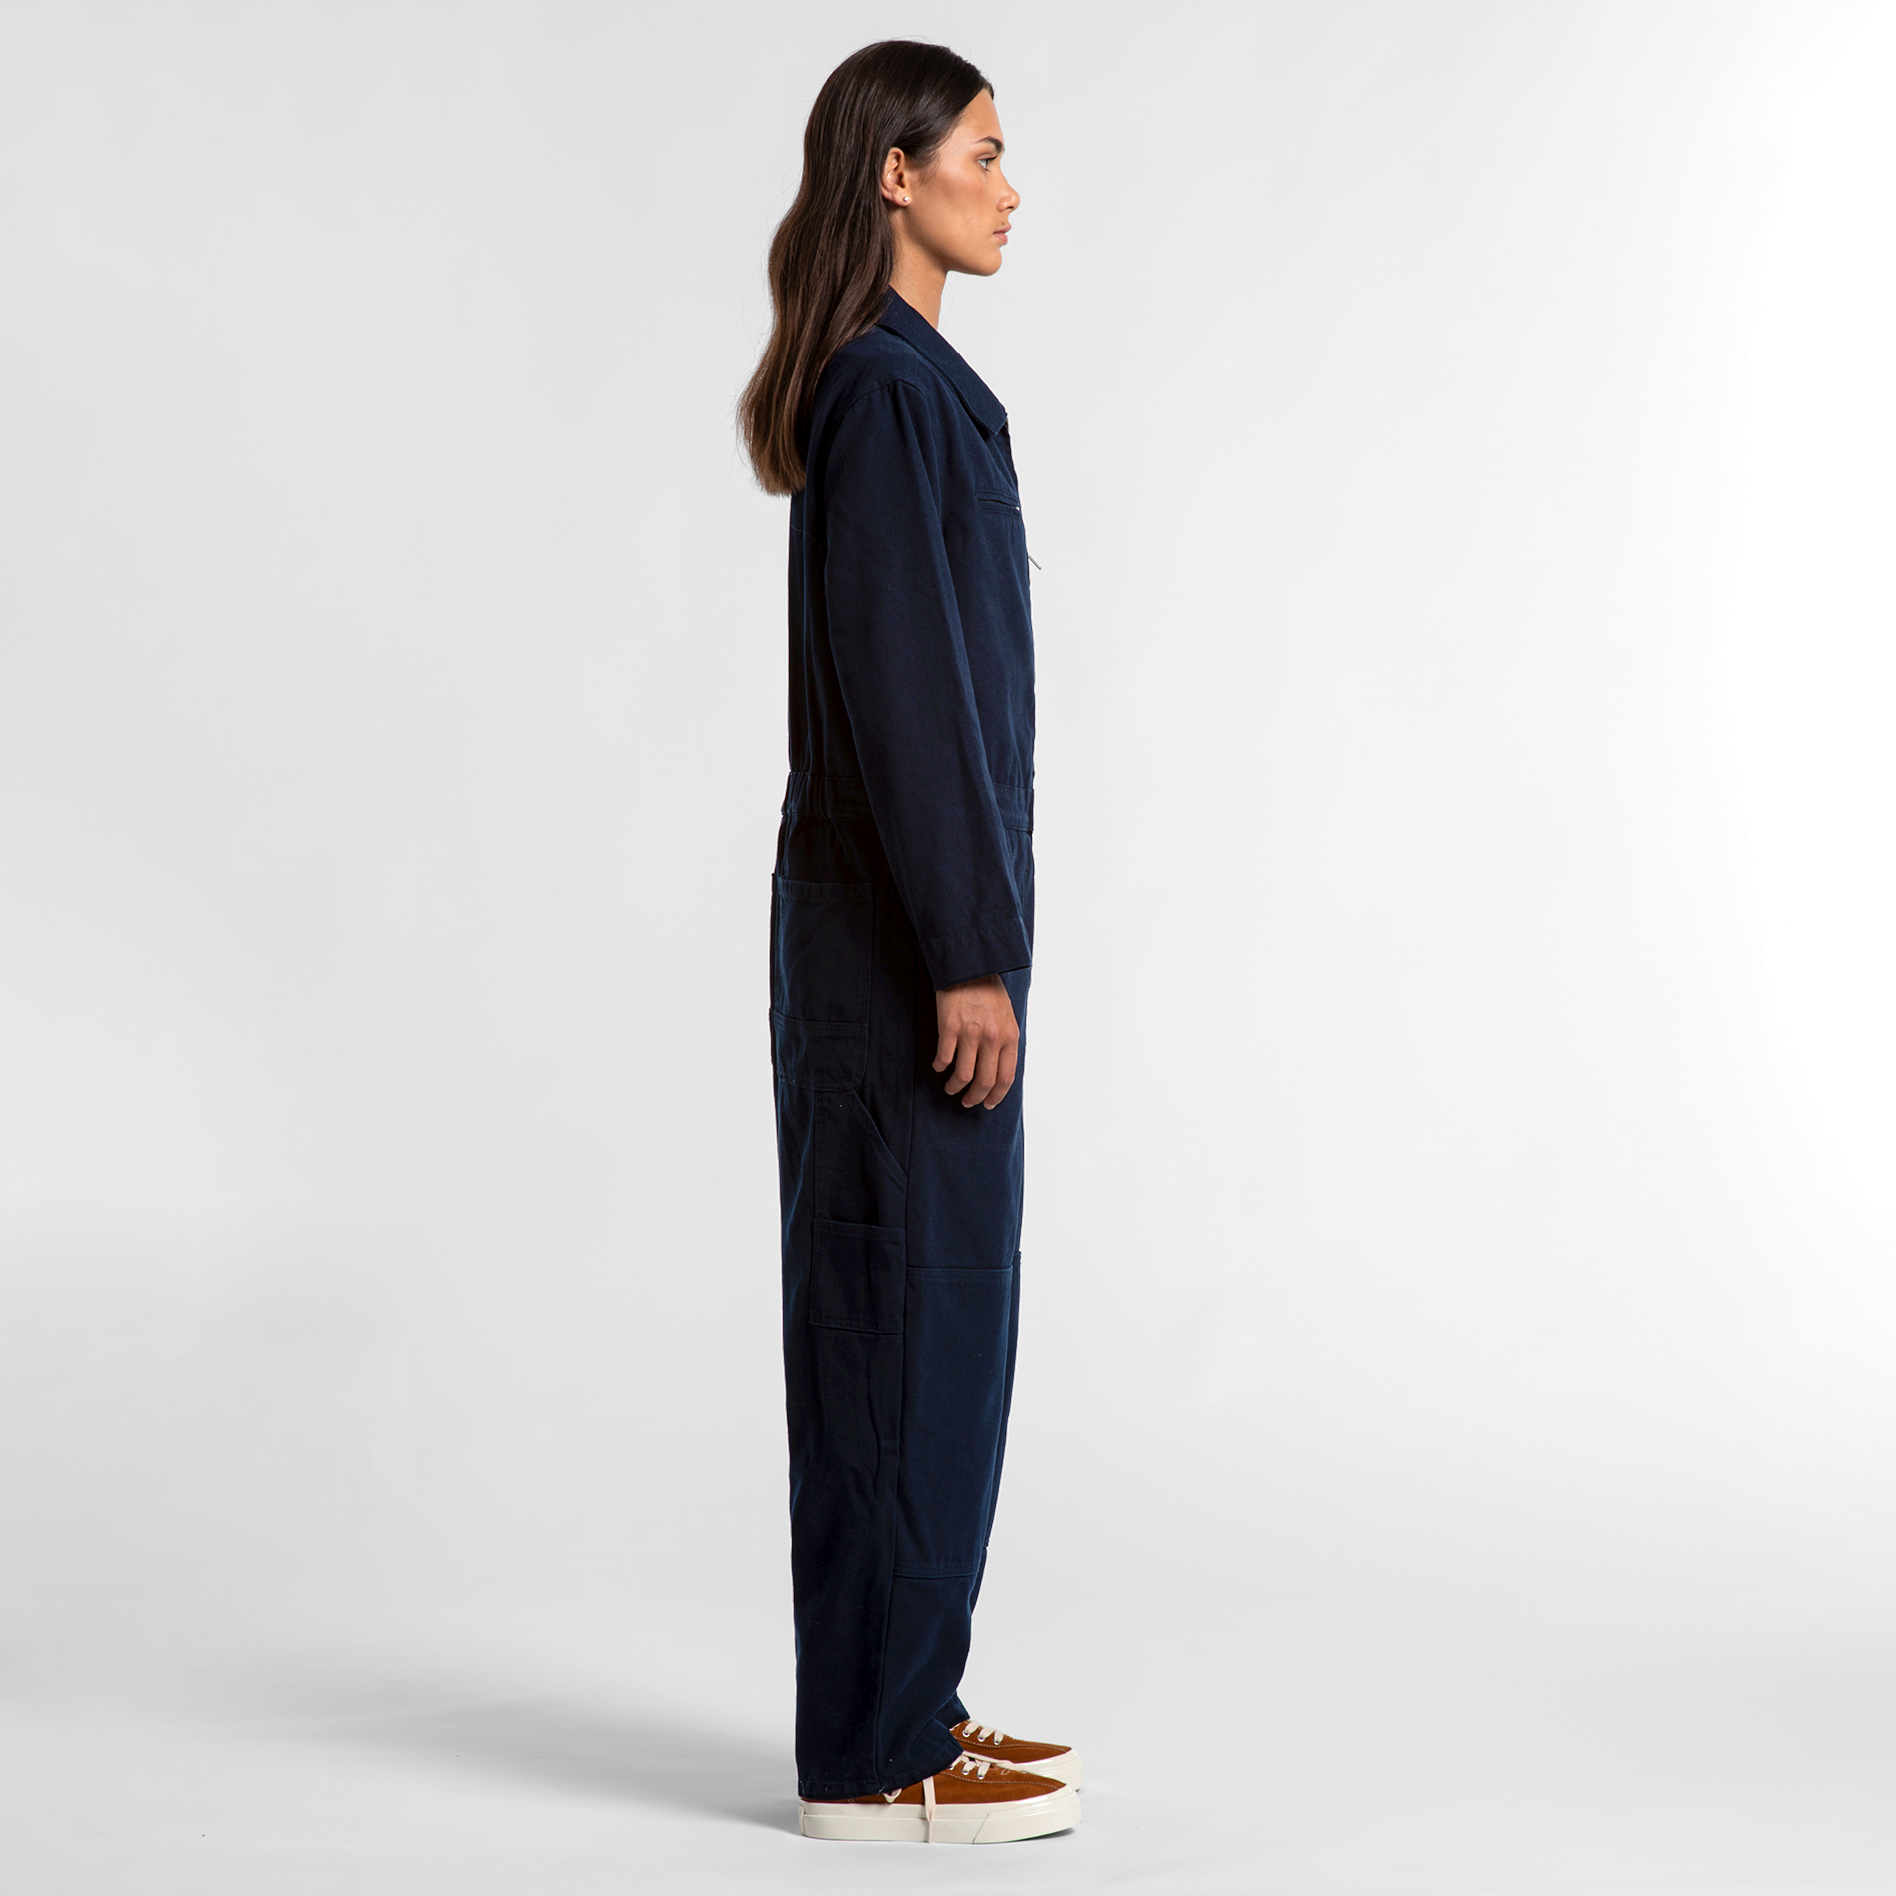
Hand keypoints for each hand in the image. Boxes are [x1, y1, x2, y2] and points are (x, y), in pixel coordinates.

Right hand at [933, 975, 1019, 1109]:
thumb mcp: (1007, 1017)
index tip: (988, 1103)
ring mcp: (970, 1034)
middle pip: (984, 1082)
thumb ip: (1004, 1042)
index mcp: (1009, 1036)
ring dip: (955, 1087)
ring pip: (963, 1076)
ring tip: (951, 1088)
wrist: (970, 966)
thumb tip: (998, 1068)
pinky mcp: (949, 1028)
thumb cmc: (988, 991)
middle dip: (975, 1098)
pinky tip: (939, 1066)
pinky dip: (940, 1067)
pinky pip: (944, 1058)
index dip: (996, 1095)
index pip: (1006, 1077)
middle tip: (968, 1102)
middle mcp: (992, 1038)